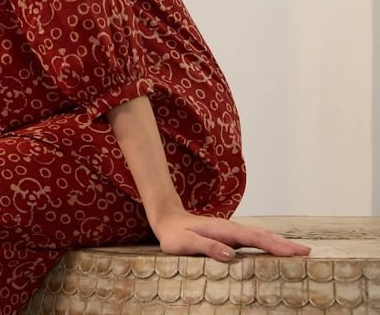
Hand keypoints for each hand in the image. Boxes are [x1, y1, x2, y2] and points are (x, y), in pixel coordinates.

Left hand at [152, 209, 311, 260]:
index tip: (294, 252)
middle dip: (285, 244)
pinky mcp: (229, 236)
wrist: (167, 220)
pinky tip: (274, 248)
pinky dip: (268, 243)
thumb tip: (230, 254)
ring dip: (279, 243)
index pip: (254, 238)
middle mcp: (231, 229)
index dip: (274, 245)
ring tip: (299, 251)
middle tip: (307, 252)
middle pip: (262, 235)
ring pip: (260, 236)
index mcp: (224, 231)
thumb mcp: (186, 243)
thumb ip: (207, 247)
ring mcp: (231, 231)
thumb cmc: (174, 235)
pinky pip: (253, 239)